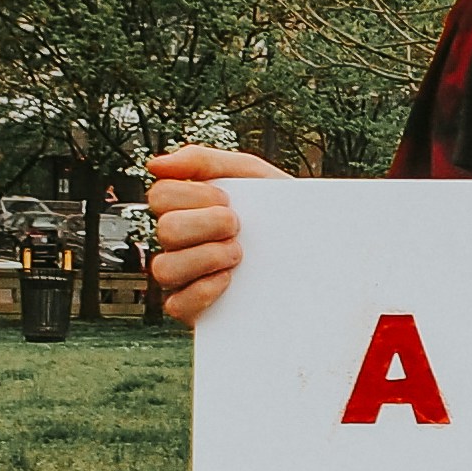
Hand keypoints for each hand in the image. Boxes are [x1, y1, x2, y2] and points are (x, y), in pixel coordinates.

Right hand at [143, 146, 284, 325]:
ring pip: (164, 269)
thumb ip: (203, 161)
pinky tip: (230, 279)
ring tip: (238, 253)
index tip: (229, 201)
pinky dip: (203, 291)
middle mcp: (177, 243)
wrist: (315, 249)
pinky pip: (176, 305)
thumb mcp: (249, 174)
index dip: (195, 196)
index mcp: (184, 208)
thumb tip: (156, 165)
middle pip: (165, 230)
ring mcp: (184, 277)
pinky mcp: (194, 309)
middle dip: (208, 224)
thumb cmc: (277, 210)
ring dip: (206, 257)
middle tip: (237, 226)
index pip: (160, 196)